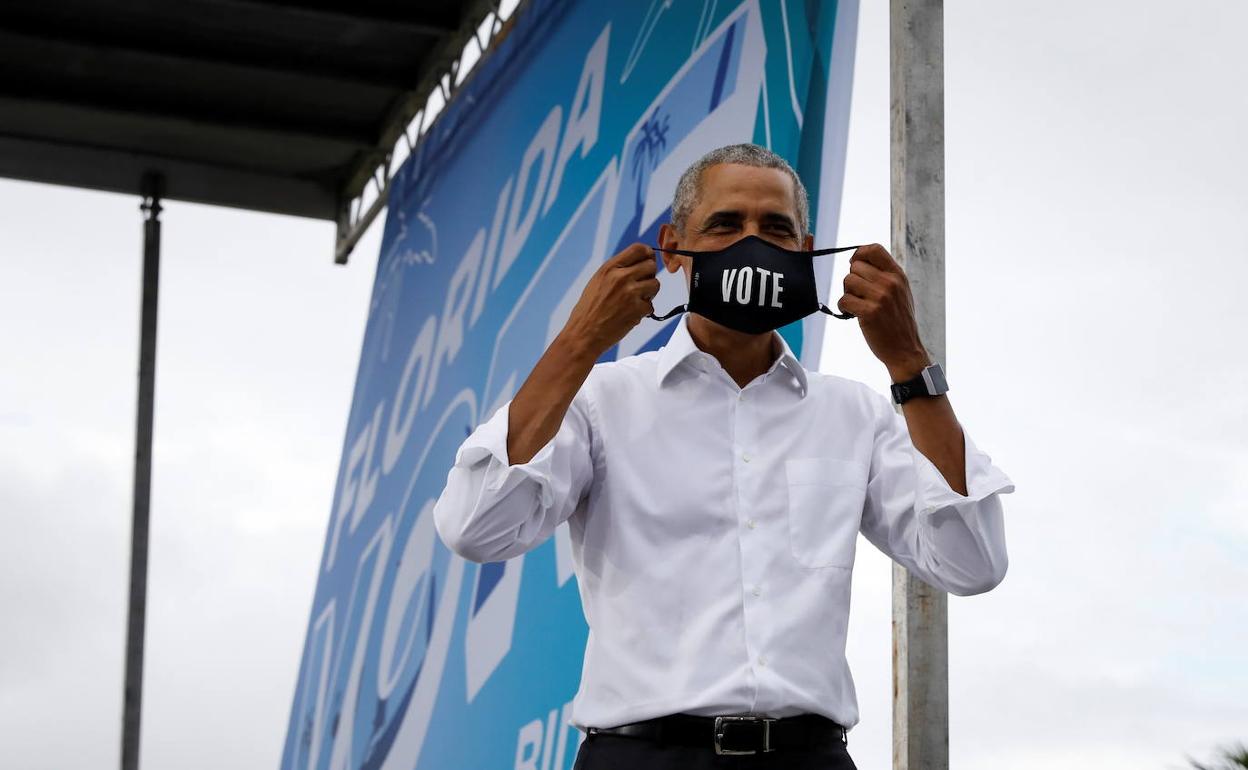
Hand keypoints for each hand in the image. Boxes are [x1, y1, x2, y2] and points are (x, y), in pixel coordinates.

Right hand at [560, 243, 659, 357]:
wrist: (584, 334)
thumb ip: (617, 271)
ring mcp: (630, 293)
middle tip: (641, 286)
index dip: (648, 254)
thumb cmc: (589, 310)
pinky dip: (644, 312)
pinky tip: (630, 315)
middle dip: (649, 275)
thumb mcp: (598, 281)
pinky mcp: (637, 310)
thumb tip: (639, 263)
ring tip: (635, 301)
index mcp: (610, 268)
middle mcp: (621, 277)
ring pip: (655, 284)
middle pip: (651, 265)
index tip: (648, 261)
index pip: (638, 249)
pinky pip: (651, 306)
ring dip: (649, 294)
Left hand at [835, 243, 930, 379]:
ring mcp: (880, 297)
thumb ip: (885, 275)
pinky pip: (844, 300)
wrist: (905, 350)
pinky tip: (852, 314)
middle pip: (856, 267)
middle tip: (858, 295)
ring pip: (848, 281)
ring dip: (847, 294)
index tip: (855, 265)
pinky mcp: (869, 312)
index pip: (874, 249)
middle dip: (852, 280)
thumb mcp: (901, 292)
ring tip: (857, 305)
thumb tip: (858, 261)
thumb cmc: (899, 321)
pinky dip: (844, 307)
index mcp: (898, 275)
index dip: (859, 254)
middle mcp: (890, 283)